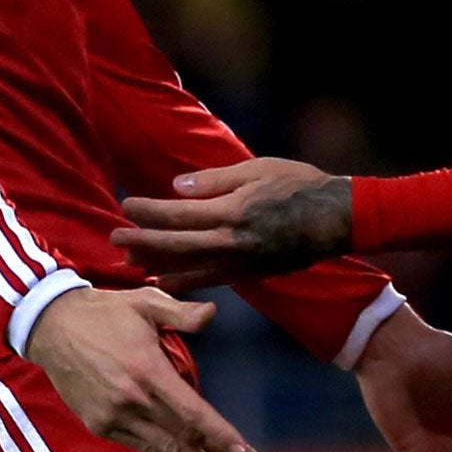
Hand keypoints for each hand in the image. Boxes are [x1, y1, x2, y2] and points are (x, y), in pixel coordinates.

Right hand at [23, 286, 258, 451]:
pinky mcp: (99, 425)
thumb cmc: (105, 312)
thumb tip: (212, 314)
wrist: (52, 327)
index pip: (193, 414)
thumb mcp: (146, 301)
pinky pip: (139, 445)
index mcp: (148, 372)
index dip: (221, 436)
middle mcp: (132, 402)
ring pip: (160, 450)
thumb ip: (182, 312)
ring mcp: (112, 418)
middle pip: (181, 441)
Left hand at [114, 159, 352, 288]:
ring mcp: (242, 262)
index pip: (180, 214)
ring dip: (157, 265)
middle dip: (142, 242)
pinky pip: (211, 280)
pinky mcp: (251, 273)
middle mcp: (233, 241)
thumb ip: (216, 180)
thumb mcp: (259, 168)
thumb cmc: (299, 185)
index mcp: (233, 211)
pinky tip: (166, 282)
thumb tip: (177, 186)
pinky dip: (185, 282)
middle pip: (177, 245)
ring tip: (130, 263)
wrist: (337, 219)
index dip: (149, 211)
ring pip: (190, 268)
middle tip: (114, 239)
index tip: (125, 205)